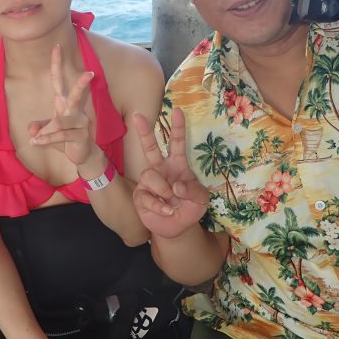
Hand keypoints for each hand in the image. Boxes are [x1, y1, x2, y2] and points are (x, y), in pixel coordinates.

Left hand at [29, 44, 95, 167]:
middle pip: (76, 95)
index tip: (57, 46)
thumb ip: (40, 127)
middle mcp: (74, 111)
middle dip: (82, 84)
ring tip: (34, 139)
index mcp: (65, 104)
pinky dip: (47, 140)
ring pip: (60, 122)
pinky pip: (61, 135)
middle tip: (90, 73)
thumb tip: (31, 129)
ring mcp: (81, 123)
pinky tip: (36, 143)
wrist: (83, 156)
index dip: (57, 64)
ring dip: (46, 132)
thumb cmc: (66, 138)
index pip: (60, 81)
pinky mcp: (82, 136)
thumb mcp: (49, 131)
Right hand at [132, 107, 209, 238]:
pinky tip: (166, 211)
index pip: (177, 143)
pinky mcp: (140, 195)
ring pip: (150, 175)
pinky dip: (159, 206)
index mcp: (177, 165)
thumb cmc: (190, 207)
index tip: (177, 111)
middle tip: (137, 115)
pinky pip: (146, 195)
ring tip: (172, 203)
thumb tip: (176, 187)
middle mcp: (161, 169)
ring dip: (163, 191)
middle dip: (144, 131)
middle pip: (150, 147)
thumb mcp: (201, 200)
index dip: (178, 127)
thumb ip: (194, 191)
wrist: (177, 228)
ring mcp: (148, 181)